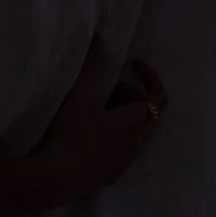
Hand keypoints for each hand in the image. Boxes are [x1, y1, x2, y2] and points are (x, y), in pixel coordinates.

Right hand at [34, 36, 165, 190]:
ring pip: (136, 135)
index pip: (157, 98)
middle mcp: (136, 143)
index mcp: (133, 122)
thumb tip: (101, 39)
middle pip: (150, 117)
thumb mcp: (81, 96)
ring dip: (125, 119)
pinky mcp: (111, 175)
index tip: (135, 65)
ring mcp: (124, 162)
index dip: (151, 79)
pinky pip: (122, 151)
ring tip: (97, 110)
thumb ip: (93, 66)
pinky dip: (114, 137)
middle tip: (110, 89)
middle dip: (134, 98)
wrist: (58, 178)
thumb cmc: (72, 134)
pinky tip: (89, 135)